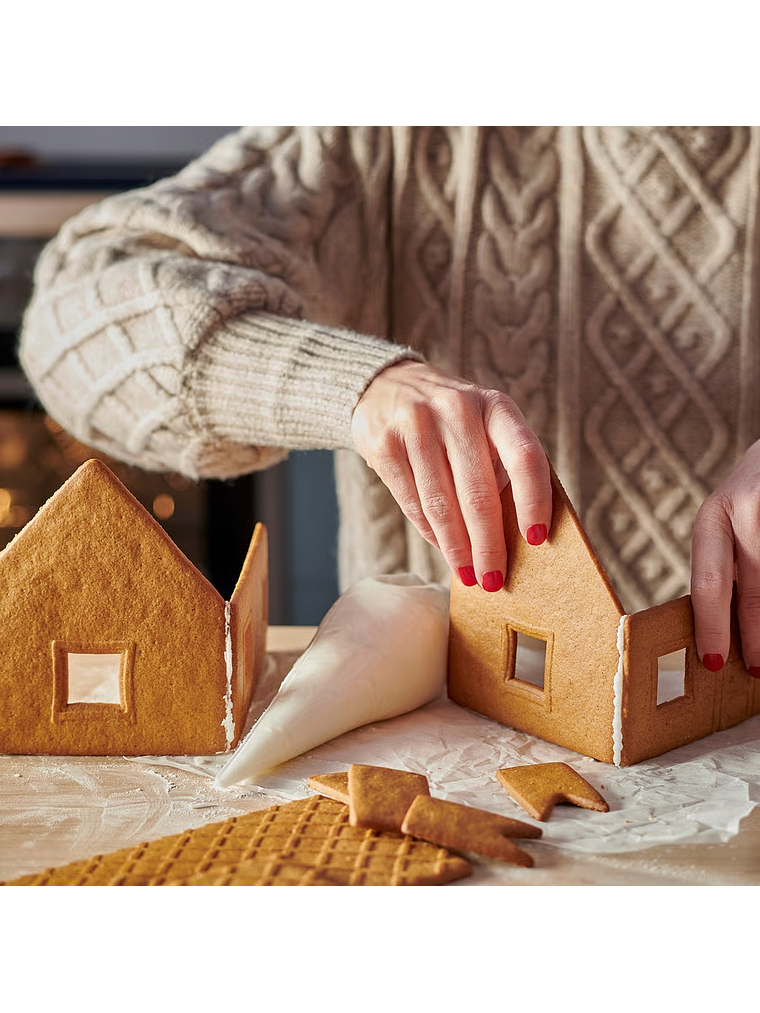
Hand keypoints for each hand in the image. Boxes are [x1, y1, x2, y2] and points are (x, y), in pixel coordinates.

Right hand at [351, 360, 551, 590]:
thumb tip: (516, 538)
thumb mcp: (484, 426)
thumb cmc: (452, 420)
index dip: (534, 501)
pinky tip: (441, 548)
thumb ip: (502, 467)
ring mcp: (416, 424)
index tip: (538, 540)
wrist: (387, 385)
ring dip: (456, 548)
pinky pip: (412, 501)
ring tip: (468, 574)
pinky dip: (429, 532)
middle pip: (479, 492)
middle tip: (494, 580)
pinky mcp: (384, 443)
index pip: (525, 456)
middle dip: (488, 544)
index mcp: (496, 406)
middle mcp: (457, 410)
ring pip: (441, 504)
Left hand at [691, 438, 759, 676]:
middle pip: (754, 590)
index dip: (711, 626)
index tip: (712, 660)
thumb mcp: (733, 518)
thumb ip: (729, 561)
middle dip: (756, 637)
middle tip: (757, 669)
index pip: (709, 581)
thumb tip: (727, 628)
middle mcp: (748, 506)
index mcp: (715, 513)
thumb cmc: (758, 496)